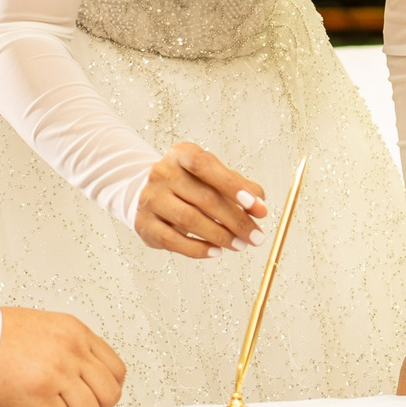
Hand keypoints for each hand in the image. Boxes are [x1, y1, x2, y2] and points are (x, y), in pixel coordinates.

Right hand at [0, 306, 127, 406]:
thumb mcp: (44, 327)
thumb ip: (69, 348)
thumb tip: (86, 379)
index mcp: (75, 332)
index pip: (116, 370)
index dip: (108, 390)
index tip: (93, 398)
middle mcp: (71, 351)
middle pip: (108, 394)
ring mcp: (56, 373)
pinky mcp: (37, 395)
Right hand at [135, 142, 267, 259]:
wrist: (150, 195)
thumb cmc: (192, 185)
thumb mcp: (215, 177)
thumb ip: (241, 188)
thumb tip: (261, 209)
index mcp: (182, 154)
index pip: (206, 166)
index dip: (233, 186)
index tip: (257, 207)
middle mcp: (162, 173)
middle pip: (204, 198)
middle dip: (236, 220)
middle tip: (256, 237)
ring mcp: (150, 198)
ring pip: (189, 220)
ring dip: (220, 236)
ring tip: (240, 245)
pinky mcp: (144, 224)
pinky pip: (174, 240)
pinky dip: (198, 249)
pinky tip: (216, 252)